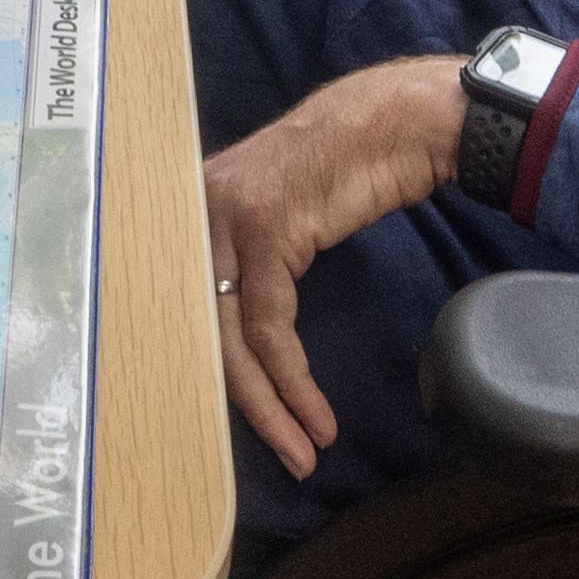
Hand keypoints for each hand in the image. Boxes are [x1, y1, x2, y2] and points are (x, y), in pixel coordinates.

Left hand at [202, 56, 464, 480]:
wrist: (396, 122)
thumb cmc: (348, 169)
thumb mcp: (280, 216)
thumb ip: (247, 258)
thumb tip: (235, 326)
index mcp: (188, 212)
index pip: (183, 311)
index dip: (211, 375)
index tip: (243, 426)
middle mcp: (192, 211)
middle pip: (199, 330)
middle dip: (239, 405)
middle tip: (279, 456)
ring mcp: (224, 215)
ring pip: (233, 336)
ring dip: (271, 406)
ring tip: (303, 450)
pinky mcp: (264, 228)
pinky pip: (271, 325)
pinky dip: (293, 378)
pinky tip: (316, 414)